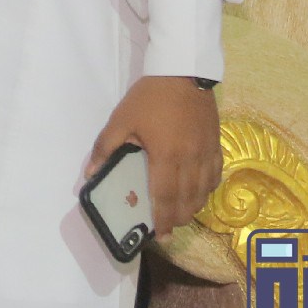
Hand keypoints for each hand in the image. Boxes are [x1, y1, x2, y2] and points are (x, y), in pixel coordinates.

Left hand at [86, 76, 221, 234]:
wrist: (183, 72)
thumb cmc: (149, 97)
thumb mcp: (121, 119)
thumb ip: (106, 147)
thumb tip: (91, 173)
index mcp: (166, 156)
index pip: (164, 196)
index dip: (162, 218)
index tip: (161, 235)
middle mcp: (190, 160)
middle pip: (187, 199)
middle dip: (178, 217)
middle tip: (169, 228)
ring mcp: (207, 152)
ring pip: (204, 190)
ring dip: (193, 205)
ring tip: (182, 213)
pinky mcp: (216, 144)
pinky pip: (216, 174)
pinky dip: (208, 188)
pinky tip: (200, 191)